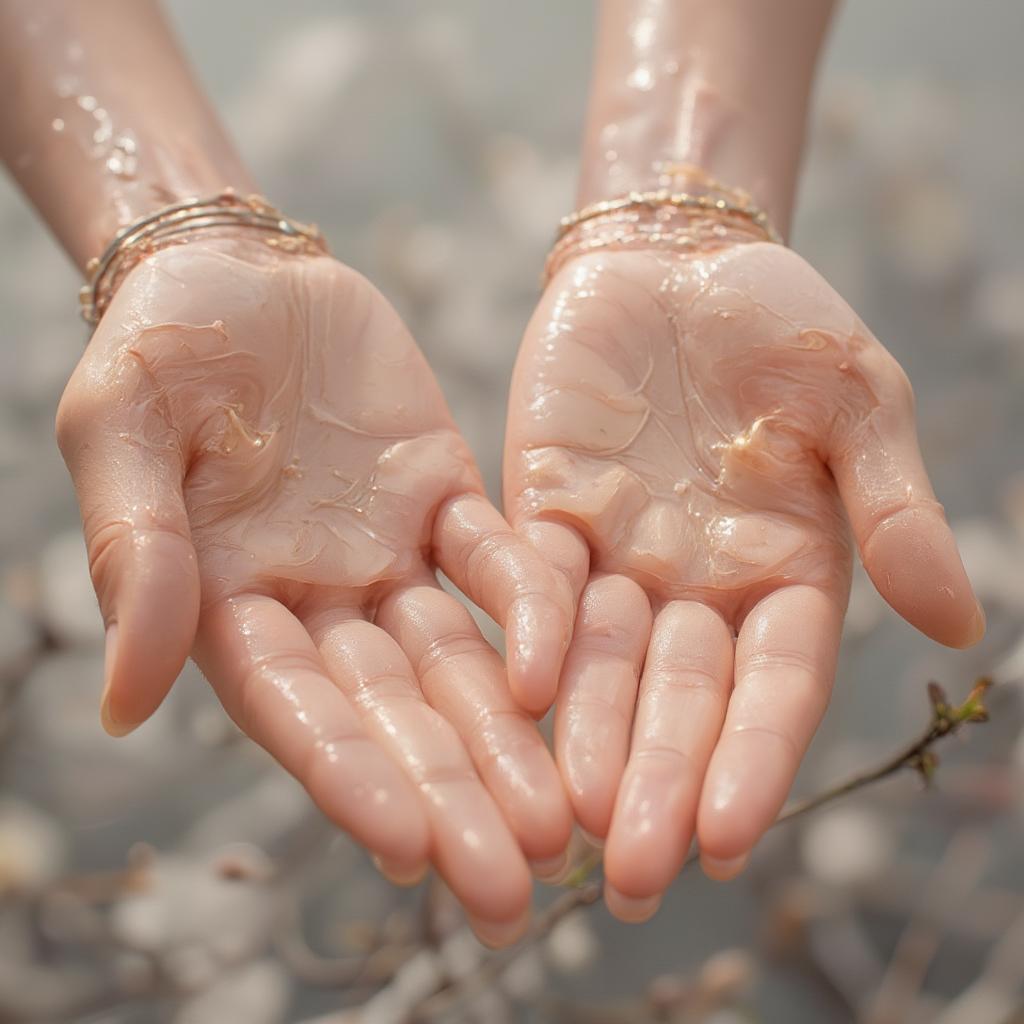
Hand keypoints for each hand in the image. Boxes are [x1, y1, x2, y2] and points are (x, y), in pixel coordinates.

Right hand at [56, 236, 575, 943]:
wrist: (243, 265)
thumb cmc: (161, 341)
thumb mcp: (124, 427)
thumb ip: (134, 555)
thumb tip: (127, 704)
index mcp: (228, 601)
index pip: (297, 708)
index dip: (351, 776)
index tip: (411, 850)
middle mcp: (319, 600)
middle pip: (393, 711)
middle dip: (451, 794)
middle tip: (514, 890)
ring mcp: (391, 555)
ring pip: (458, 661)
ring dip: (509, 739)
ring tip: (562, 824)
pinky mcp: (448, 499)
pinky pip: (501, 563)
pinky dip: (535, 613)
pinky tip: (571, 674)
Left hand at [504, 241, 981, 919]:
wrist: (675, 259)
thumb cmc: (779, 323)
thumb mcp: (856, 399)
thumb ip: (890, 506)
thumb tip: (954, 620)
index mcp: (787, 573)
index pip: (775, 685)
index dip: (754, 758)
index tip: (731, 837)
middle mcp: (697, 586)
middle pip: (679, 700)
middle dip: (661, 783)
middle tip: (635, 878)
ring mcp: (615, 557)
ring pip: (598, 666)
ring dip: (585, 743)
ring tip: (570, 828)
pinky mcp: (541, 515)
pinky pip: (530, 589)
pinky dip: (525, 640)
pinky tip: (517, 698)